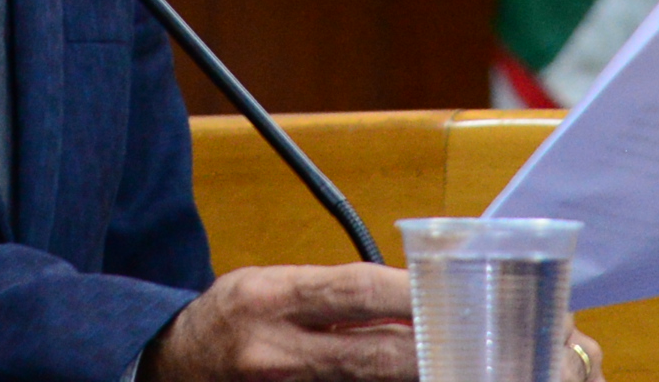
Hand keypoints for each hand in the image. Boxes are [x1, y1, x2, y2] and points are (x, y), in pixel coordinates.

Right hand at [140, 265, 605, 381]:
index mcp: (270, 296)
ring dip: (417, 376)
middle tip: (487, 352)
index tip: (456, 294)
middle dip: (434, 354)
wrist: (171, 366)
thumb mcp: (274, 286)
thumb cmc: (232, 318)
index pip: (354, 290)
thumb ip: (336, 296)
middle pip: (373, 356)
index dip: (410, 294)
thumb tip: (412, 302)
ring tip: (463, 368)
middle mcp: (274, 351)